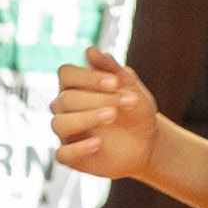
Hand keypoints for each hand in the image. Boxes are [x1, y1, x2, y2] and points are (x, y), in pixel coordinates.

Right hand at [50, 53, 165, 185]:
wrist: (148, 143)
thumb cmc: (135, 111)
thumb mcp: (131, 88)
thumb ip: (112, 69)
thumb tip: (90, 50)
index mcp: (75, 87)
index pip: (66, 74)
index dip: (87, 77)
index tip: (114, 82)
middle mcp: (65, 108)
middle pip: (65, 99)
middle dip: (97, 98)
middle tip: (127, 102)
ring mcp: (67, 133)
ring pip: (59, 123)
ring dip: (86, 118)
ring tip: (112, 115)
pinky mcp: (71, 157)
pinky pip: (62, 154)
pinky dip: (77, 148)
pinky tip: (98, 143)